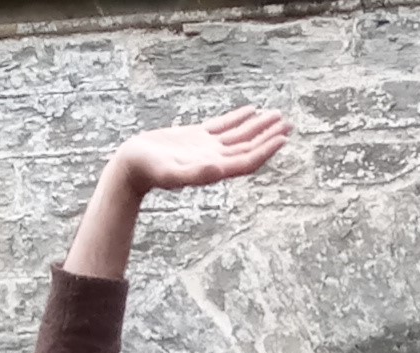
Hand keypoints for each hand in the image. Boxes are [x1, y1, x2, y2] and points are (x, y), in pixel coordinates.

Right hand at [111, 110, 290, 194]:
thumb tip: (216, 170)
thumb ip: (194, 174)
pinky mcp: (196, 137)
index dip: (266, 150)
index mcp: (214, 169)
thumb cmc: (148, 172)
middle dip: (269, 135)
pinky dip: (238, 118)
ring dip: (259, 126)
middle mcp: (215, 159)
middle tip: (288, 123)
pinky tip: (251, 110)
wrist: (130, 166)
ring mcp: (207, 147)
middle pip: (249, 147)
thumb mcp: (170, 172)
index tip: (283, 138)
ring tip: (278, 116)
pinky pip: (223, 126)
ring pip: (239, 135)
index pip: (247, 160)